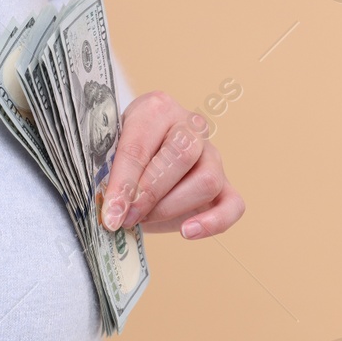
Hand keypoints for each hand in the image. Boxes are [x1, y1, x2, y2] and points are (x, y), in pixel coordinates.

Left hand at [100, 91, 243, 238]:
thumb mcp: (108, 154)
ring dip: (171, 208)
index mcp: (156, 109)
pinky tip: (188, 232)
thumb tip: (112, 209)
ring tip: (144, 219)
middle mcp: (190, 126)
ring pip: (207, 181)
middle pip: (181, 157)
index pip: (140, 146)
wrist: (141, 158)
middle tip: (127, 217)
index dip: (124, 184)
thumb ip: (110, 174)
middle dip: (149, 194)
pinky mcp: (225, 184)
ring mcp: (212, 155)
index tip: (111, 214)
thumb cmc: (123, 155)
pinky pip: (233, 205)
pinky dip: (214, 222)